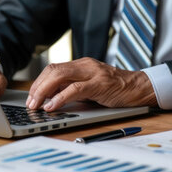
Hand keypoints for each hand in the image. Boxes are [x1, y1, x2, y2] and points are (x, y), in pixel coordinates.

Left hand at [27, 57, 157, 110]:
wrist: (140, 88)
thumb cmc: (117, 89)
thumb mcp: (91, 87)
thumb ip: (74, 89)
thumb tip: (52, 100)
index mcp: (81, 65)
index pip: (53, 69)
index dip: (39, 82)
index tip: (31, 96)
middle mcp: (85, 65)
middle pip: (53, 71)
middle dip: (37, 87)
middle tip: (30, 102)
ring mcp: (93, 73)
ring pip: (60, 76)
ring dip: (44, 91)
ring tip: (37, 105)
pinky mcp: (100, 84)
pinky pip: (75, 89)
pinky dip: (60, 98)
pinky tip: (52, 106)